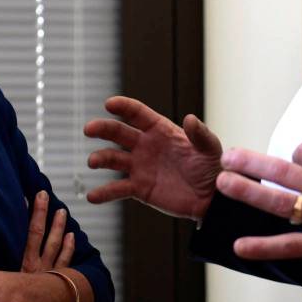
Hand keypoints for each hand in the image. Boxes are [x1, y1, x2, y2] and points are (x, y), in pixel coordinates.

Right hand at [21, 191, 74, 273]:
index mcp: (24, 265)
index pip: (32, 233)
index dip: (33, 214)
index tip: (28, 198)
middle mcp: (38, 266)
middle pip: (40, 234)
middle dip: (41, 213)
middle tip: (43, 196)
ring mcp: (49, 274)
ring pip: (55, 245)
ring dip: (59, 227)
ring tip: (61, 212)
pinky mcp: (56, 283)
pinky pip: (65, 262)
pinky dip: (69, 248)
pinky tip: (71, 237)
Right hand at [84, 96, 222, 219]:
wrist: (211, 198)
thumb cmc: (211, 167)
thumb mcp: (210, 148)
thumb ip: (200, 134)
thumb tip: (190, 118)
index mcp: (160, 129)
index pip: (137, 114)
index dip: (123, 106)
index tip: (109, 104)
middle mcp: (145, 145)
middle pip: (118, 133)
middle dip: (103, 128)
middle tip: (89, 129)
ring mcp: (140, 167)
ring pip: (113, 159)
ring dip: (100, 159)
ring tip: (93, 161)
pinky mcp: (139, 188)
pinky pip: (117, 189)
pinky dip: (103, 193)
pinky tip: (92, 196)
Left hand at [216, 140, 301, 282]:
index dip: (294, 153)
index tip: (291, 162)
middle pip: (281, 170)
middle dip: (250, 162)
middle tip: (228, 157)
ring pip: (278, 202)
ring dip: (247, 192)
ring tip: (224, 184)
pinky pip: (288, 245)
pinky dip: (262, 246)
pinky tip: (240, 247)